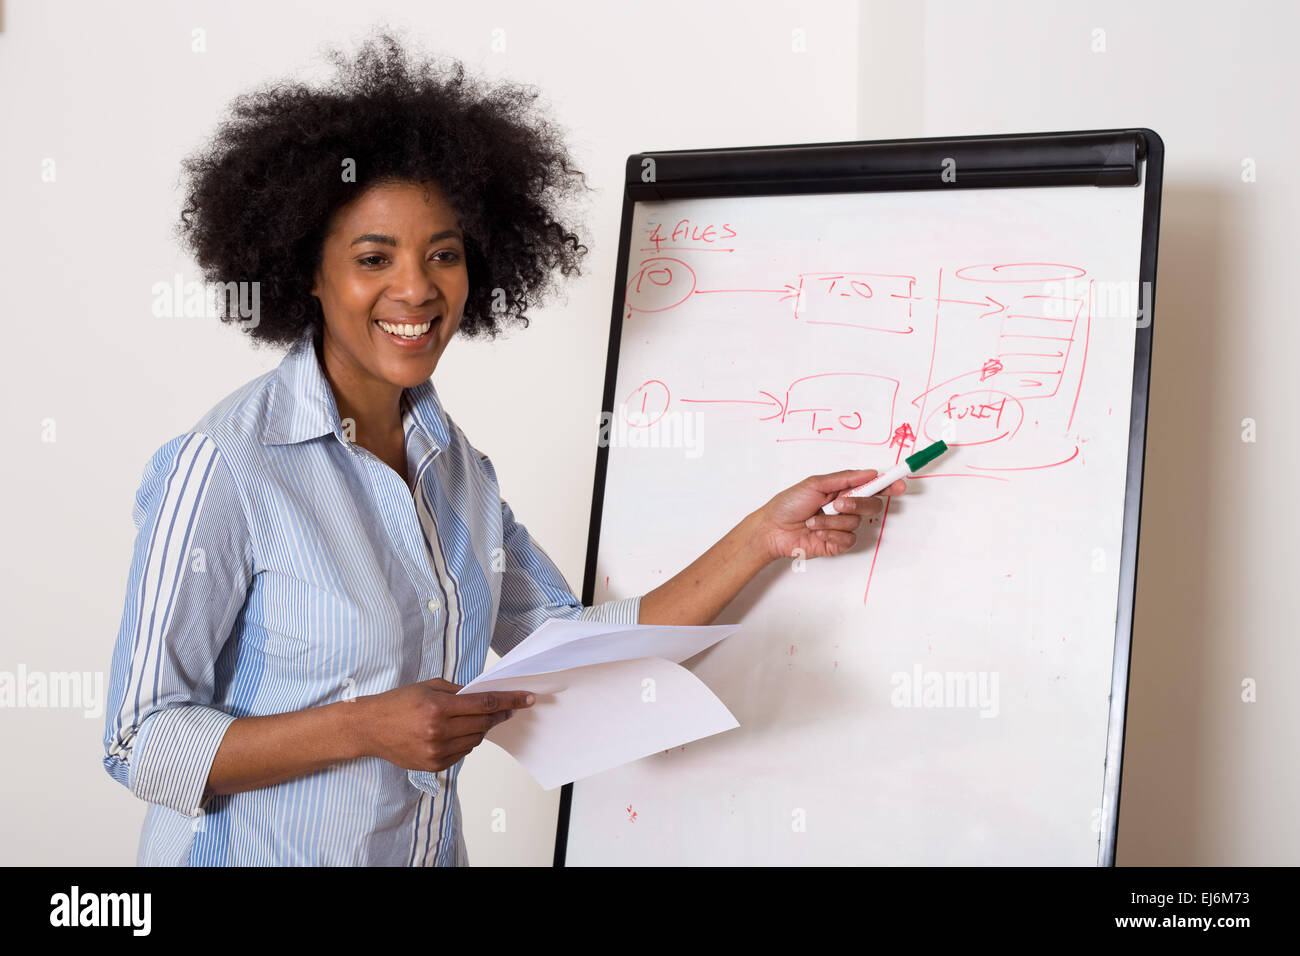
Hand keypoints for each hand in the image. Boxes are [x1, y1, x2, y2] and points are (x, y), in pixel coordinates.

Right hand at [355, 678, 534, 772]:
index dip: (508, 701)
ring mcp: (436, 751)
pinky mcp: (434, 765)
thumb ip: (458, 691)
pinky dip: (466, 741)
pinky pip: (463, 752)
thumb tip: (484, 695)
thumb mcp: (428, 686)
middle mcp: (438, 731)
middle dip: (500, 714)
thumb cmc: (397, 703)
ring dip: (481, 728)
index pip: (484, 704)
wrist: (369, 728)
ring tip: (472, 719)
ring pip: (475, 739)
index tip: (525, 699)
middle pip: (483, 723)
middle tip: (509, 708)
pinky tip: (457, 732)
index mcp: (438, 707)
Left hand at [751, 468, 906, 561]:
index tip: (899, 484)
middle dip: (856, 503)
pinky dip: (831, 535)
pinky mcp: (838, 544)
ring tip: (813, 520)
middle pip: (871, 504)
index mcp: (842, 490)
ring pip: (856, 523)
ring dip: (832, 521)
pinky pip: (848, 539)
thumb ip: (844, 479)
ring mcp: (842, 526)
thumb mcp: (815, 484)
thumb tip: (869, 472)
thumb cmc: (789, 504)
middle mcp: (846, 507)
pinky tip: (816, 533)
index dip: (888, 485)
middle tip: (838, 503)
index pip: (871, 486)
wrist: (774, 529)